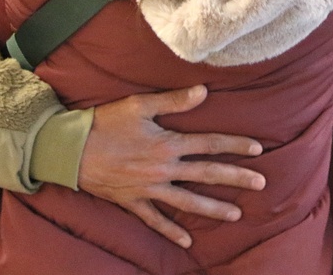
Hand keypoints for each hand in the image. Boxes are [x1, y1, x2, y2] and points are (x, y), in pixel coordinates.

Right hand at [78, 84, 265, 248]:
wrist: (71, 149)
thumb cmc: (105, 122)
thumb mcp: (140, 105)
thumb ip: (173, 100)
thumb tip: (204, 91)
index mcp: (168, 144)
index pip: (209, 143)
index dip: (235, 145)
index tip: (258, 149)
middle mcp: (164, 169)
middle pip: (207, 174)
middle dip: (236, 179)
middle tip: (261, 184)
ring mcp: (149, 189)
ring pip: (187, 201)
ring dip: (213, 208)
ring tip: (235, 215)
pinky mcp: (133, 201)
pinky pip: (155, 220)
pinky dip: (171, 231)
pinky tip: (187, 242)